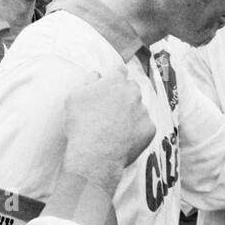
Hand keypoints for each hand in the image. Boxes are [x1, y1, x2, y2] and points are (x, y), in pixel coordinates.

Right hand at [63, 66, 155, 195]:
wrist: (94, 155)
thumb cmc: (80, 125)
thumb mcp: (74, 97)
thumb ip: (88, 82)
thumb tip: (97, 75)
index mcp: (115, 82)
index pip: (119, 69)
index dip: (114, 76)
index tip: (110, 83)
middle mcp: (133, 93)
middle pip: (132, 87)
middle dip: (124, 94)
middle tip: (111, 109)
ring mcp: (143, 111)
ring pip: (139, 108)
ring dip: (131, 113)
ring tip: (115, 128)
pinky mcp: (149, 129)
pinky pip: (144, 126)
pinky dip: (136, 130)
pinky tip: (123, 138)